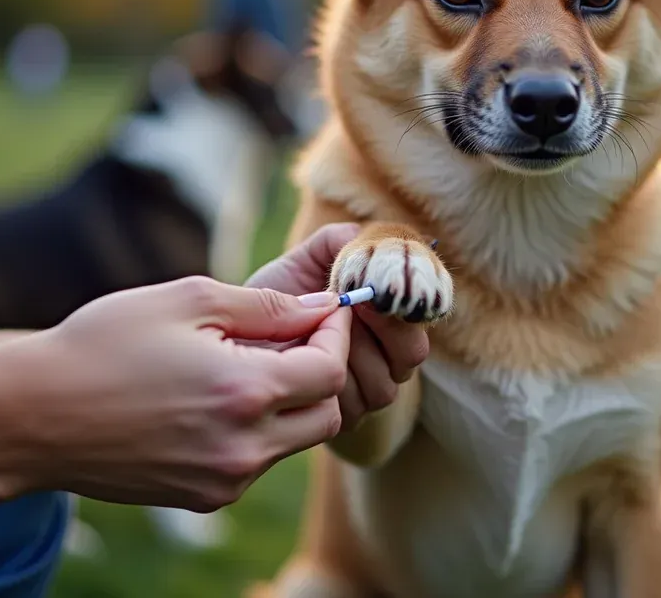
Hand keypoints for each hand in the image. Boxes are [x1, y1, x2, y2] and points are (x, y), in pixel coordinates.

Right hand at [18, 276, 348, 511]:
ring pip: (294, 442)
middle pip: (327, 415)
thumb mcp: (187, 300)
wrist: (29, 417)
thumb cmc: (103, 345)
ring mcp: (224, 481)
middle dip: (322, 373)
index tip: (326, 309)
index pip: (330, 371)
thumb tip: (320, 306)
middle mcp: (244, 448)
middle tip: (296, 337)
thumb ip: (267, 306)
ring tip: (248, 363)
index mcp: (245, 393)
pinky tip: (218, 398)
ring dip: (290, 403)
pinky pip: (257, 462)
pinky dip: (257, 430)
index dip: (336, 334)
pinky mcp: (203, 498)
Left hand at [245, 224, 430, 431]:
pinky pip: (349, 408)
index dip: (403, 302)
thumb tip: (378, 240)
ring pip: (382, 384)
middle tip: (345, 307)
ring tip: (314, 333)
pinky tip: (299, 365)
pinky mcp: (342, 420)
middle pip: (411, 353)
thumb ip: (343, 242)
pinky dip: (325, 385)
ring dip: (348, 356)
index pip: (423, 314)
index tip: (370, 287)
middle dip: (378, 328)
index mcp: (390, 317)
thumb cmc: (278, 293)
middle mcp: (388, 358)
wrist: (237, 333)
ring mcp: (367, 393)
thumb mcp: (307, 259)